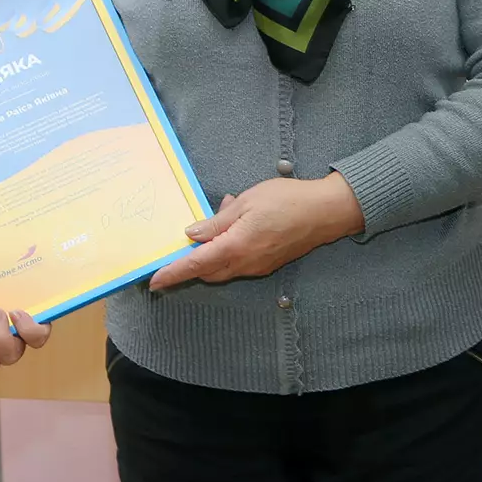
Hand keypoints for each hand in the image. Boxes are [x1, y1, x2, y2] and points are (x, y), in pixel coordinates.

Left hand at [149, 172, 364, 290]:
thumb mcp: (248, 202)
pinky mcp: (269, 263)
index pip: (195, 264)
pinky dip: (231, 248)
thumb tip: (192, 234)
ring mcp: (258, 266)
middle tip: (190, 235)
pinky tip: (240, 223)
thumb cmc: (288, 200)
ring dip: (215, 249)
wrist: (327, 211)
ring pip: (224, 267)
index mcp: (236, 246)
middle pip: (208, 270)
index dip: (173, 273)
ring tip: (225, 212)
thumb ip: (217, 221)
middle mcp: (246, 263)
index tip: (154, 281)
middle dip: (193, 260)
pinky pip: (240, 262)